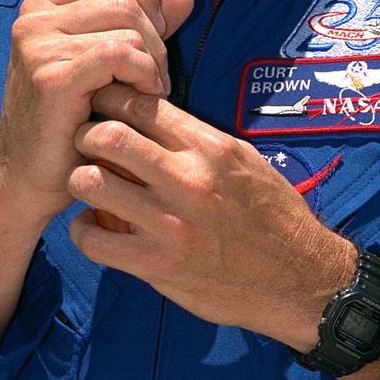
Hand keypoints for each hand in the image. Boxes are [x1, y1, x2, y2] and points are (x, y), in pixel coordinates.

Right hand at [0, 0, 193, 234]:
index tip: (151, 41)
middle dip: (155, 39)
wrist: (28, 180)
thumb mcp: (108, 67)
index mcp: (42, 7)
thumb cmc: (70, 125)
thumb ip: (145, 26)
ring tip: (147, 93)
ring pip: (128, 26)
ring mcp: (38, 45)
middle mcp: (34, 19)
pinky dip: (143, 75)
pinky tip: (142, 100)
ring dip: (152, 63)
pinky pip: (120, 54)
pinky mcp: (52, 76)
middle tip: (156, 80)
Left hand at [67, 82, 357, 350]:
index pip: (139, 105)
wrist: (299, 279)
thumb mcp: (244, 160)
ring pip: (90, 182)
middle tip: (84, 146)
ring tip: (88, 185)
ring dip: (79, 180)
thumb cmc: (273, 215)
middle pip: (106, 135)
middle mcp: (188, 180)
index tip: (101, 107)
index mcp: (210, 147)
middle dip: (85, 135)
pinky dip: (83, 231)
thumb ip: (196, 139)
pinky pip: (93, 240)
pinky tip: (93, 228)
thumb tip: (150, 115)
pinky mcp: (157, 266)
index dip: (109, 100)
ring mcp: (169, 224)